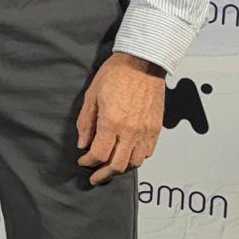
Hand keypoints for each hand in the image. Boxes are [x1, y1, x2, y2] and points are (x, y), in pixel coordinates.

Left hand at [76, 51, 165, 185]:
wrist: (142, 62)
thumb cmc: (115, 74)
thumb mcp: (91, 95)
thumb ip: (86, 122)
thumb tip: (82, 144)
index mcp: (111, 122)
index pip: (99, 155)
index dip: (88, 162)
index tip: (83, 160)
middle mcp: (131, 131)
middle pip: (117, 166)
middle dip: (104, 175)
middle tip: (95, 176)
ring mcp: (146, 131)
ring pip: (135, 163)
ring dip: (121, 169)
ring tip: (110, 169)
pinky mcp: (156, 129)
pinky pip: (147, 153)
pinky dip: (136, 159)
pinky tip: (127, 157)